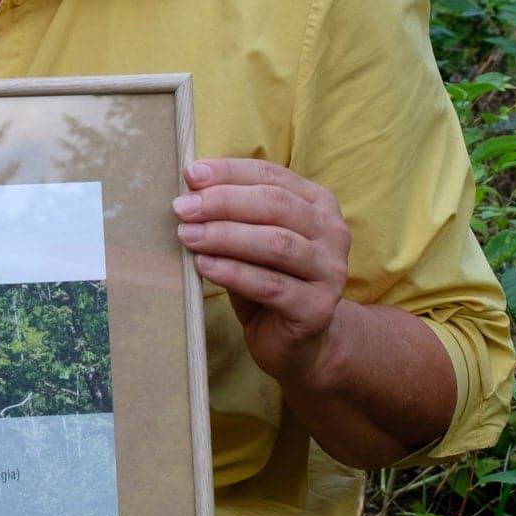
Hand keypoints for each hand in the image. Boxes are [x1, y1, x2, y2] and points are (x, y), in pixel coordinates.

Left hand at [173, 156, 352, 392]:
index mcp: (318, 204)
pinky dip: (233, 272)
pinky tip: (204, 266)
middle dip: (223, 202)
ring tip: (187, 235)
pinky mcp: (317, 308)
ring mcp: (330, 271)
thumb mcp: (251, 241)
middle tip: (183, 208)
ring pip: (275, 243)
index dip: (229, 172)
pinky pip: (270, 285)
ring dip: (225, 236)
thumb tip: (189, 190)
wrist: (298, 343)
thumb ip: (232, 215)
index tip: (191, 174)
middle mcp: (332, 233)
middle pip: (275, 205)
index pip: (271, 176)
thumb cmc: (269, 281)